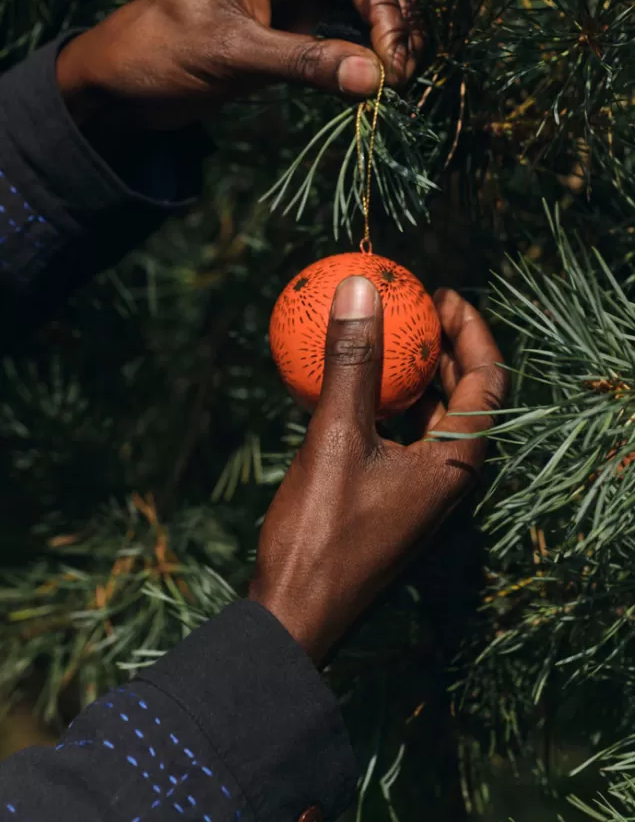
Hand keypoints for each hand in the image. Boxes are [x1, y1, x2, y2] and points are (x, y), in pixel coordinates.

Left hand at [57, 0, 423, 129]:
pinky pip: (337, 44)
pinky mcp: (286, 41)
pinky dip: (361, 62)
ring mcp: (290, 8)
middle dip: (395, 24)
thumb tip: (376, 78)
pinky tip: (377, 83)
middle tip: (407, 74)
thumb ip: (305, 63)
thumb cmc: (161, 52)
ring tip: (403, 80)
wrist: (121, 84)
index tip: (396, 62)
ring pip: (357, 15)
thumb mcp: (234, 54)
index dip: (385, 12)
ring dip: (385, 42)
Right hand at [248, 276, 506, 666]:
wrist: (297, 614)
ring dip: (411, 376)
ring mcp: (421, 491)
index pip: (490, 379)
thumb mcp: (335, 440)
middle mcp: (449, 476)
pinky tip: (345, 387)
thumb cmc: (322, 533)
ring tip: (380, 339)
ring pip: (430, 417)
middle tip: (412, 308)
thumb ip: (352, 363)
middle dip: (444, 346)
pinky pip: (398, 438)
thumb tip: (361, 288)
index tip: (438, 293)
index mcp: (457, 463)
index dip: (471, 328)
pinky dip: (380, 406)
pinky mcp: (392, 499)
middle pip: (465, 394)